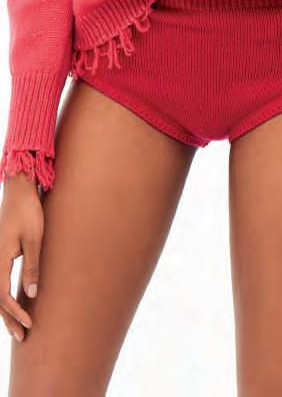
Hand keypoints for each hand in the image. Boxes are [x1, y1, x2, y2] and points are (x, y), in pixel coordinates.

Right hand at [0, 172, 44, 341]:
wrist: (20, 188)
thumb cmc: (29, 210)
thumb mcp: (34, 238)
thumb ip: (32, 265)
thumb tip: (31, 293)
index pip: (3, 295)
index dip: (15, 312)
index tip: (29, 323)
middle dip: (9, 318)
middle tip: (23, 337)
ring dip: (7, 310)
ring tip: (19, 326)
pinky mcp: (2, 251)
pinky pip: (1, 280)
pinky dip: (7, 295)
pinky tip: (18, 301)